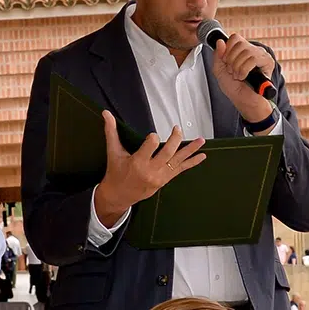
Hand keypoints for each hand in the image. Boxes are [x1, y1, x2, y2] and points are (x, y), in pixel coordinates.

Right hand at [94, 111, 205, 226]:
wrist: (118, 195)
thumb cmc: (115, 173)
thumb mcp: (113, 152)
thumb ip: (111, 131)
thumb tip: (106, 113)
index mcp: (137, 163)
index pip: (151, 146)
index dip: (153, 138)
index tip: (153, 135)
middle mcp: (151, 170)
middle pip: (168, 152)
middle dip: (175, 139)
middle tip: (177, 129)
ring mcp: (160, 176)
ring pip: (178, 161)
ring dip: (190, 150)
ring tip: (201, 140)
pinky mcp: (165, 180)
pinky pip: (180, 170)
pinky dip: (191, 162)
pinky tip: (202, 156)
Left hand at [212, 34, 275, 122]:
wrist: (243, 100)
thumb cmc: (234, 88)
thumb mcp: (219, 71)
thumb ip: (218, 56)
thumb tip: (220, 41)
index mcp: (242, 50)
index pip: (235, 38)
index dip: (227, 50)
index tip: (226, 63)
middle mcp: (253, 50)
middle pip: (239, 43)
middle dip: (231, 60)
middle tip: (232, 71)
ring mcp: (261, 55)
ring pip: (246, 51)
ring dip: (237, 67)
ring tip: (238, 76)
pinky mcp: (268, 63)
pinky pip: (253, 59)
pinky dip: (244, 69)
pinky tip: (244, 77)